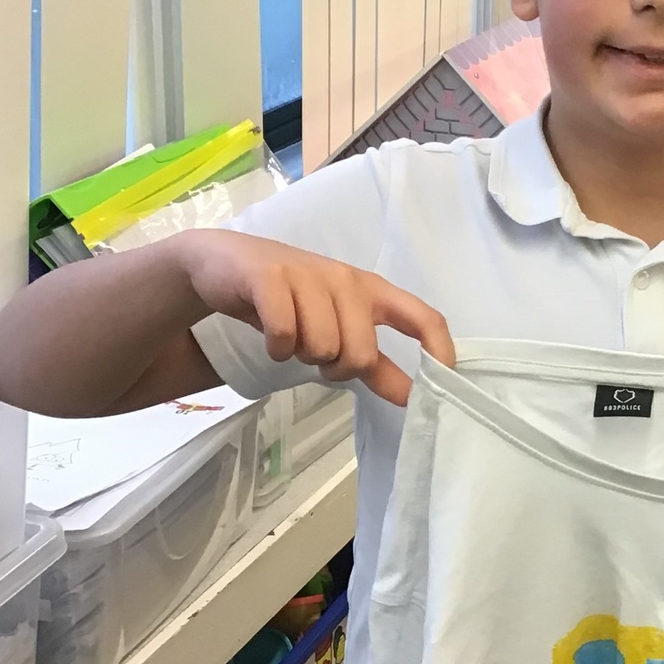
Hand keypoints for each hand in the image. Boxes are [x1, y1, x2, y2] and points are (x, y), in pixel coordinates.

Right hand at [176, 230, 454, 406]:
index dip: (439, 350)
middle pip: (360, 354)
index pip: (423, 317)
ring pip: (321, 348)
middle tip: (313, 353)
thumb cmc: (290, 300)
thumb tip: (412, 398)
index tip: (440, 384)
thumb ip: (375, 364)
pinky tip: (270, 335)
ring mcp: (309, 275)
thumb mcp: (337, 329)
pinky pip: (285, 334)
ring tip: (289, 336)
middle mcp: (347, 280)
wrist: (223, 265)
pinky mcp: (271, 277)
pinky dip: (275, 347)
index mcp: (371, 291)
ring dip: (300, 355)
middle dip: (334, 368)